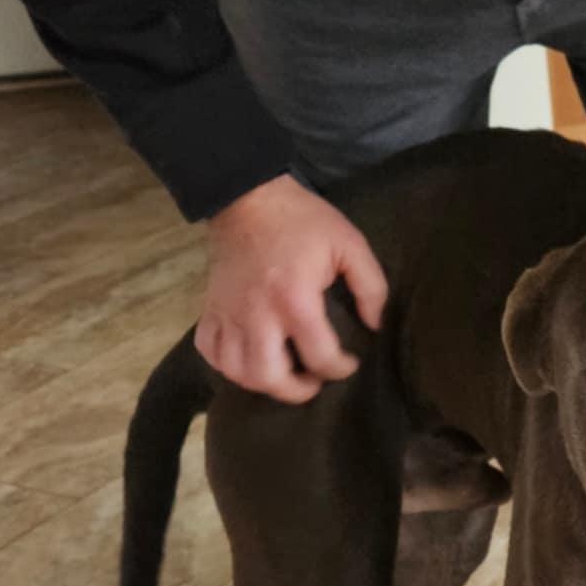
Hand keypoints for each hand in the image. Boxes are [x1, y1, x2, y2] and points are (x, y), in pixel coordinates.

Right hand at [195, 174, 387, 402]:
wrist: (246, 195)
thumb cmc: (302, 220)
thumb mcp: (349, 244)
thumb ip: (371, 287)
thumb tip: (375, 325)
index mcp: (295, 299)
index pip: (320, 357)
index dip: (341, 369)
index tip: (349, 362)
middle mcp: (257, 314)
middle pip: (269, 377)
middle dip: (297, 390)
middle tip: (313, 380)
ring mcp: (228, 312)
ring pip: (236, 371)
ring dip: (262, 383)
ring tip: (284, 373)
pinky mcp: (210, 307)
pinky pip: (210, 351)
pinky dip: (227, 364)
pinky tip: (249, 358)